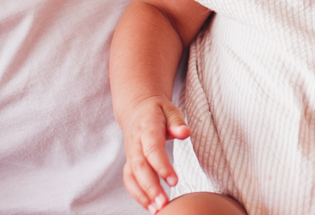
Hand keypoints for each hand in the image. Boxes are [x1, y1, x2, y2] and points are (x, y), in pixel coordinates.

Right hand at [121, 95, 191, 212]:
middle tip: (165, 204)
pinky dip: (137, 195)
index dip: (162, 166)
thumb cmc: (158, 111)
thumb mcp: (170, 109)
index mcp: (146, 128)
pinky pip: (129, 180)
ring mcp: (130, 154)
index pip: (152, 149)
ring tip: (158, 210)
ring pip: (132, 177)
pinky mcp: (130, 163)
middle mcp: (135, 143)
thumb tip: (185, 133)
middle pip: (140, 168)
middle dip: (151, 187)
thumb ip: (177, 122)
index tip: (174, 181)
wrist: (137, 110)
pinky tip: (151, 207)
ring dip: (143, 195)